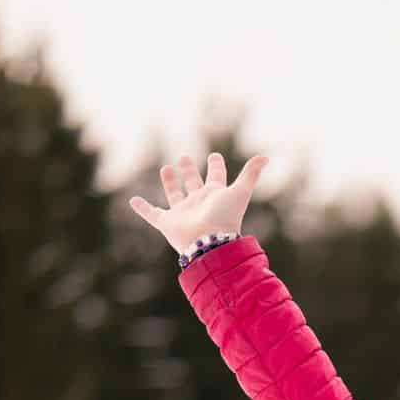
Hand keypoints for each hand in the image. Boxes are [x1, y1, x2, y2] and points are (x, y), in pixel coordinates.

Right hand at [128, 151, 270, 253]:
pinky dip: (142, 209)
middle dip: (190, 172)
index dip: (216, 166)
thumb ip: (251, 174)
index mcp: (215, 196)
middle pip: (194, 184)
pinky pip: (152, 215)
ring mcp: (183, 213)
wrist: (210, 243)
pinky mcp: (168, 223)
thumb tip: (266, 157)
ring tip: (166, 169)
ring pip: (175, 196)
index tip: (215, 156)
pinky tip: (133, 200)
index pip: (216, 177)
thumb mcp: (240, 191)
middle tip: (184, 158)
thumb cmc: (225, 217)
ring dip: (170, 183)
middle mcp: (199, 204)